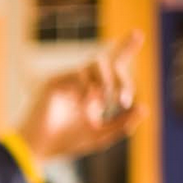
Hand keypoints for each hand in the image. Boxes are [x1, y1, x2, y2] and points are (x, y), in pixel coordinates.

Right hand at [17, 31, 146, 162]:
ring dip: (107, 79)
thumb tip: (144, 108)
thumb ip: (122, 124)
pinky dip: (87, 86)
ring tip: (107, 97)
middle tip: (124, 100)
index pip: (114, 67)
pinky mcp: (56, 81)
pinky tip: (85, 101)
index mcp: (95, 94)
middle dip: (122, 80)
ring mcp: (70, 81)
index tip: (138, 34)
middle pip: (111, 63)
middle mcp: (85, 83)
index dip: (125, 48)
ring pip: (96, 62)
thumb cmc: (65, 143)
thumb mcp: (100, 136)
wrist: (39, 148)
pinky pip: (78, 73)